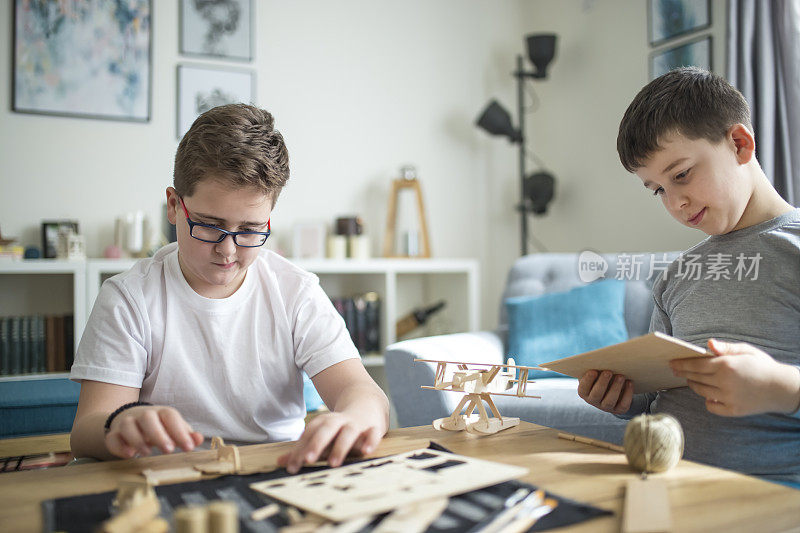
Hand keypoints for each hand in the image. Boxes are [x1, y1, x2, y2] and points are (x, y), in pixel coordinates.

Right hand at [105, 405, 203, 458]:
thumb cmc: (159, 427)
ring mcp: (127, 424)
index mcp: (161, 413)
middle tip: (169, 450)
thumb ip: (186, 435)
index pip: (170, 416)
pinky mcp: (114, 435)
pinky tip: (129, 455)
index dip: (180, 431)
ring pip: (128, 426)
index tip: (189, 447)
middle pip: (148, 418)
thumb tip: (199, 439)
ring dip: (137, 440)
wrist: (132, 421)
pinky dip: (118, 446)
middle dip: (158, 434)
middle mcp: (143, 415)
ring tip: (148, 453)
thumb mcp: (174, 429)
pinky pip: (112, 438)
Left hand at [277, 411, 381, 473]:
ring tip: (333, 463)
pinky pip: (373, 434)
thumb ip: (303, 449)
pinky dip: (370, 441)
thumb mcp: (321, 436)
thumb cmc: (340, 428)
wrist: (368, 404)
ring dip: (340, 447)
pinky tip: (366, 451)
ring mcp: (357, 424)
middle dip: (316, 444)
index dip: (299, 449)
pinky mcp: (374, 428)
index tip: (291, 467)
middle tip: (307, 460)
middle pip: (326, 430)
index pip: (309, 434)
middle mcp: (339, 422)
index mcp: (324, 422)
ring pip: (348, 433)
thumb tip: (280, 463)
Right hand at [577, 369, 633, 413]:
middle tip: (608, 371)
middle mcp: (593, 401)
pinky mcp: (618, 410)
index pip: (583, 389)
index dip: (587, 381)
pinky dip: (627, 394)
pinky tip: (630, 382)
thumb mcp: (595, 371)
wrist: (612, 387)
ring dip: (615, 388)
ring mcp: (606, 407)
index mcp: (584, 392)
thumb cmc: (600, 375)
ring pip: (609, 401)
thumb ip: (595, 367)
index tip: (593, 371)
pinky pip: (623, 405)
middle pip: (596, 395)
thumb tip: (601, 357)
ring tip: (621, 376)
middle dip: (602, 383)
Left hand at [670, 339, 799, 416]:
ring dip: (694, 385)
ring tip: (692, 380)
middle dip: (684, 373)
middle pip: (696, 378)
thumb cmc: (762, 366)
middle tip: (676, 370)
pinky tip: (709, 394)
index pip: (696, 365)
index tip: (672, 363)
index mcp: (727, 365)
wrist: (782, 388)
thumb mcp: (746, 351)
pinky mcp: (733, 410)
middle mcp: (725, 382)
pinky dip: (708, 400)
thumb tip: (708, 343)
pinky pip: (711, 406)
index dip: (681, 364)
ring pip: (701, 391)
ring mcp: (728, 398)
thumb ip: (726, 348)